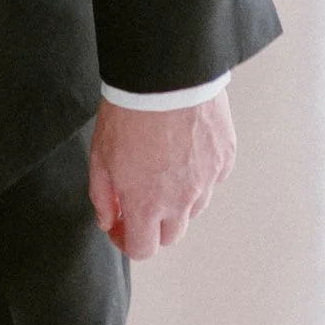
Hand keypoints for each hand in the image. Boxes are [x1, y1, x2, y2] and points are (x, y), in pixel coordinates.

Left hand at [89, 89, 234, 258]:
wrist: (164, 76)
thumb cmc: (130, 111)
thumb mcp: (99, 156)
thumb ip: (102, 196)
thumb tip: (108, 220)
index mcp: (146, 204)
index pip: (143, 249)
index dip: (127, 242)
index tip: (121, 228)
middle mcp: (181, 201)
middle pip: (171, 236)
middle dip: (153, 226)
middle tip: (141, 201)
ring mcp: (207, 180)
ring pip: (194, 208)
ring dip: (177, 201)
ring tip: (163, 168)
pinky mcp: (225, 158)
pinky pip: (213, 180)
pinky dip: (199, 175)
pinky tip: (185, 152)